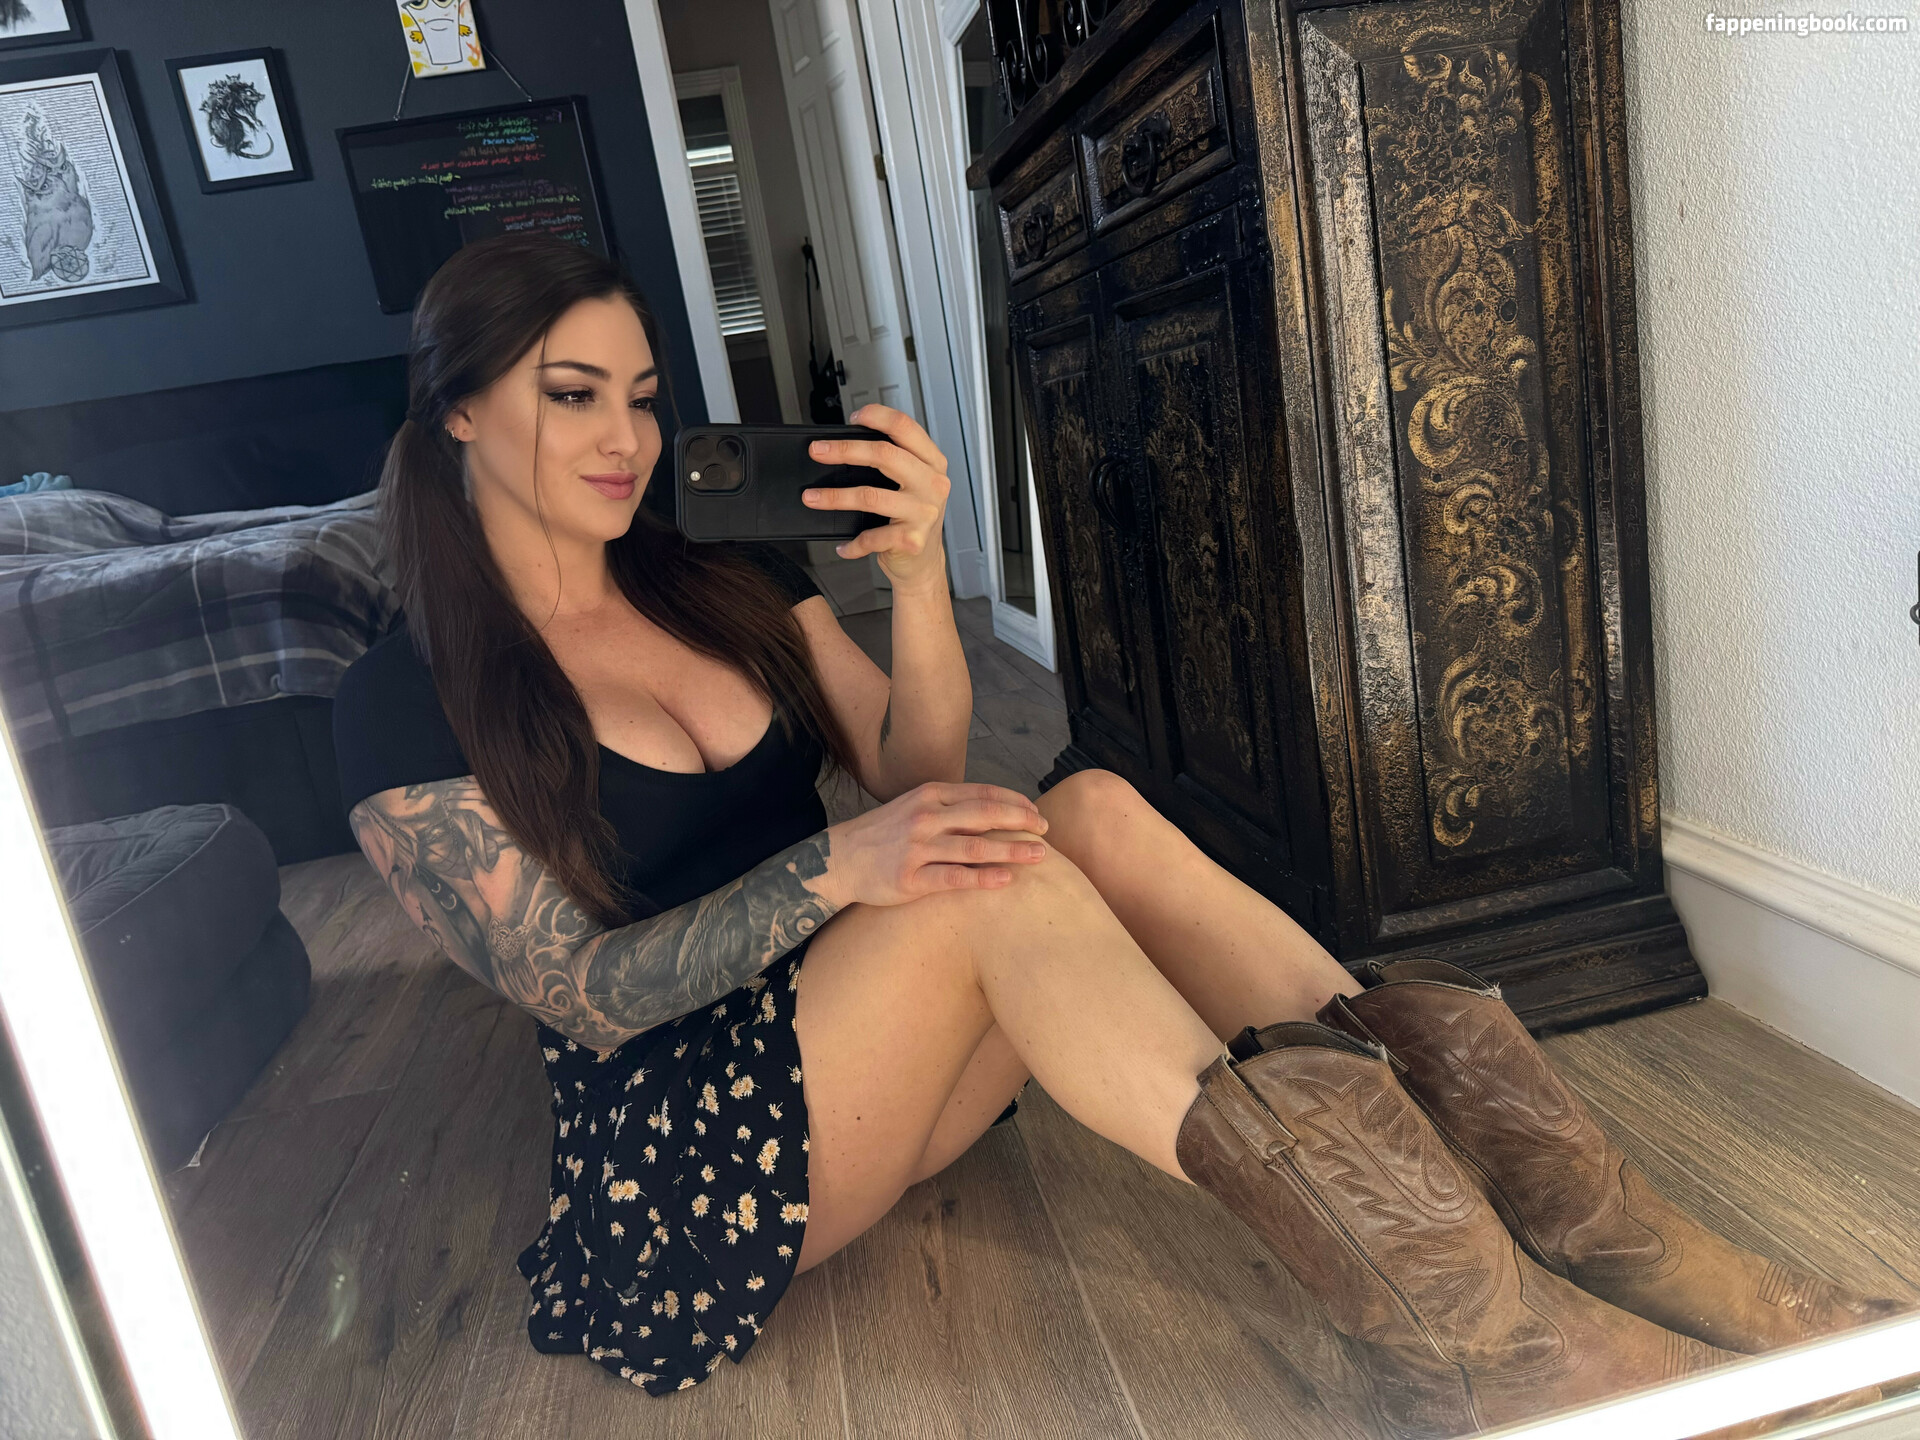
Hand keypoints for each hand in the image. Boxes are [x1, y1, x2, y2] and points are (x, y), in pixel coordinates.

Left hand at [800, 404, 950, 590]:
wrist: (925, 564)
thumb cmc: (913, 519)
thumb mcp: (913, 483)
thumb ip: (894, 461)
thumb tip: (847, 444)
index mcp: (932, 462)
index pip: (905, 427)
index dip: (877, 416)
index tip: (853, 417)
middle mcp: (931, 484)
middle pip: (884, 454)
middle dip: (844, 450)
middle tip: (817, 451)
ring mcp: (923, 512)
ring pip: (869, 495)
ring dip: (834, 497)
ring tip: (812, 497)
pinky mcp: (911, 539)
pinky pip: (870, 536)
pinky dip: (852, 542)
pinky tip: (842, 545)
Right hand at [824, 781, 1049, 906]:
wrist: (840, 859)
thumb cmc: (885, 834)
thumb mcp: (916, 807)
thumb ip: (951, 806)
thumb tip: (996, 810)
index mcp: (931, 795)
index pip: (984, 794)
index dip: (1016, 803)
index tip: (1037, 814)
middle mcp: (926, 816)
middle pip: (986, 815)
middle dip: (1021, 822)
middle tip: (1046, 831)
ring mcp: (918, 847)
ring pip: (975, 846)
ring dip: (1011, 850)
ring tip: (1039, 856)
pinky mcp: (910, 879)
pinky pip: (954, 877)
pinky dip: (983, 878)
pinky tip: (1006, 879)